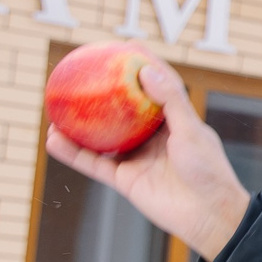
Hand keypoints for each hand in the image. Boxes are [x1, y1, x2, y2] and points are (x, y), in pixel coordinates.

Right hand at [43, 59, 250, 261]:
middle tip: (82, 71)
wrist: (208, 216)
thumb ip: (171, 100)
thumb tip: (145, 70)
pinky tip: (53, 139)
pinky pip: (92, 163)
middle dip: (103, 91)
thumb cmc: (208, 170)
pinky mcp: (124, 179)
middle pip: (122, 109)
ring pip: (101, 136)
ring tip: (56, 105)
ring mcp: (137, 157)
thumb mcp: (191, 131)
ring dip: (78, 123)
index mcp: (173, 120)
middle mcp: (152, 137)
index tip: (123, 45)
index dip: (140, 65)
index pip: (155, 85)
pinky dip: (72, 152)